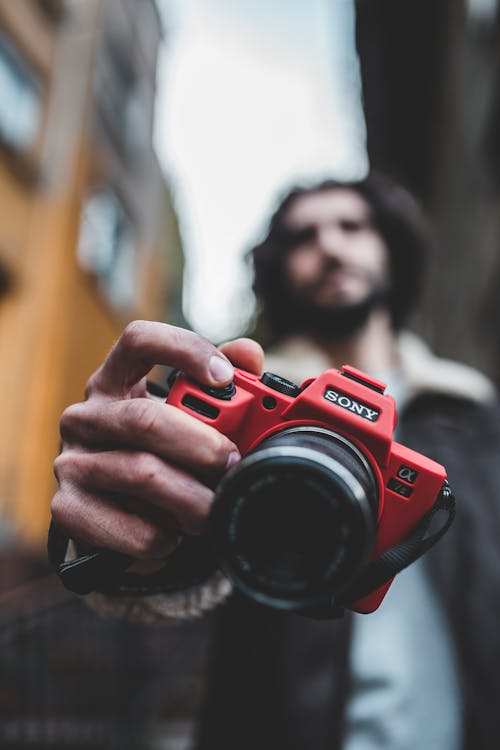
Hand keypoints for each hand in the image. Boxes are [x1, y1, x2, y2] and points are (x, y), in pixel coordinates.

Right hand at [51, 320, 263, 563]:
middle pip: (145, 418)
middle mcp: (85, 416)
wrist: (116, 519)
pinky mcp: (68, 509)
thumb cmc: (160, 456)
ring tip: (214, 508)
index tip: (224, 378)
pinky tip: (175, 535)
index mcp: (115, 380)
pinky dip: (165, 536)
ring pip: (142, 474)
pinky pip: (131, 527)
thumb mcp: (187, 418)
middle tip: (232, 462)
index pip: (139, 340)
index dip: (183, 351)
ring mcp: (71, 462)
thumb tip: (248, 353)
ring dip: (192, 497)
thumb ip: (220, 386)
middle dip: (201, 444)